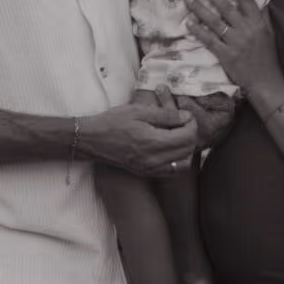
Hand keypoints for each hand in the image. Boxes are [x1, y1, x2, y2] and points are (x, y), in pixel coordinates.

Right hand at [82, 87, 197, 176]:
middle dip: (190, 134)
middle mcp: (154, 159)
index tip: (185, 115)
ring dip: (186, 149)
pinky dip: (177, 159)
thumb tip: (186, 117)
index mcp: (153, 142)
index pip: (187, 137)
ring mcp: (150, 169)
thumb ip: (165, 115)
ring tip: (177, 135)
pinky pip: (172, 171)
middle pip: (188, 150)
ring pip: (183, 163)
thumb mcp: (138, 111)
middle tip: (182, 122)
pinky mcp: (146, 173)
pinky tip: (169, 147)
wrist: (91, 140)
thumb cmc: (112, 122)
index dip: (191, 124)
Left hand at [184, 0, 283, 94]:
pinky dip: (199, 31)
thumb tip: (259, 0)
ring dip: (200, 8)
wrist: (266, 82)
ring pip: (215, 22)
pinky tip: (189, 23)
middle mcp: (246, 30)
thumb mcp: (268, 33)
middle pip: (226, 7)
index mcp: (257, 23)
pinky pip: (210, 40)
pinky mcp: (226, 56)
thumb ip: (262, 17)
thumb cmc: (267, 57)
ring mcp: (235, 43)